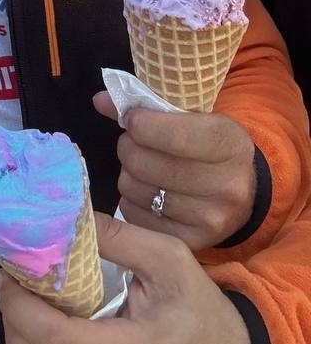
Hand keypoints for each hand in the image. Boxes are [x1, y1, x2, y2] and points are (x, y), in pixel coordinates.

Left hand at [0, 212, 252, 343]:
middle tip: (10, 276)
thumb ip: (119, 237)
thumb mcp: (171, 262)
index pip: (53, 339)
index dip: (18, 306)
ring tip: (26, 296)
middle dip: (10, 314)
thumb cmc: (203, 314)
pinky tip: (46, 323)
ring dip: (19, 333)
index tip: (4, 273)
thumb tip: (68, 216)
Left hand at [93, 91, 256, 248]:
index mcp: (230, 144)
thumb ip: (147, 106)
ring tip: (143, 167)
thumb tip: (100, 100)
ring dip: (128, 174)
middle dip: (128, 148)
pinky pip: (135, 216)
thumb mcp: (193, 117)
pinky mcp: (193, 243)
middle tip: (135, 144)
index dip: (140, 124)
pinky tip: (147, 191)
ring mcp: (212, 219)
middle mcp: (227, 186)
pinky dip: (131, 201)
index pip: (173, 134)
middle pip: (145, 163)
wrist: (244, 190)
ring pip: (135, 189)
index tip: (133, 119)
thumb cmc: (209, 144)